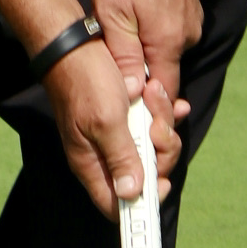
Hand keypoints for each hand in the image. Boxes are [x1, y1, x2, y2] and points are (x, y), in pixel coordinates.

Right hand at [42, 41, 183, 220]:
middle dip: (161, 151)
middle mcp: (105, 154)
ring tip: (154, 95)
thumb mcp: (106, 122)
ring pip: (154, 147)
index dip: (143, 201)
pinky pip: (154, 124)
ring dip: (163, 123)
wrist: (77, 42)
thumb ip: (121, 158)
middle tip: (156, 127)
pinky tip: (169, 101)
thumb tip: (131, 194)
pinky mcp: (127, 116)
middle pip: (146, 175)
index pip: (117, 205)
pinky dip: (164, 113)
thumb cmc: (85, 80)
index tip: (163, 182)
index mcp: (93, 164)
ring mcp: (118, 135)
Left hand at [89, 0, 203, 109]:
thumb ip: (123, 56)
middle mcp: (186, 39)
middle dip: (134, 66)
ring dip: (137, 41)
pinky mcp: (188, 10)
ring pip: (160, 49)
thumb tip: (132, 94)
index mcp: (168, 45)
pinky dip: (145, 25)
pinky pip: (165, 31)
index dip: (148, 107)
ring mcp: (190, 23)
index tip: (128, 104)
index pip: (164, 96)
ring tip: (115, 15)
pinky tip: (130, 4)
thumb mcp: (112, 11)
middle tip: (110, 41)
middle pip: (160, 73)